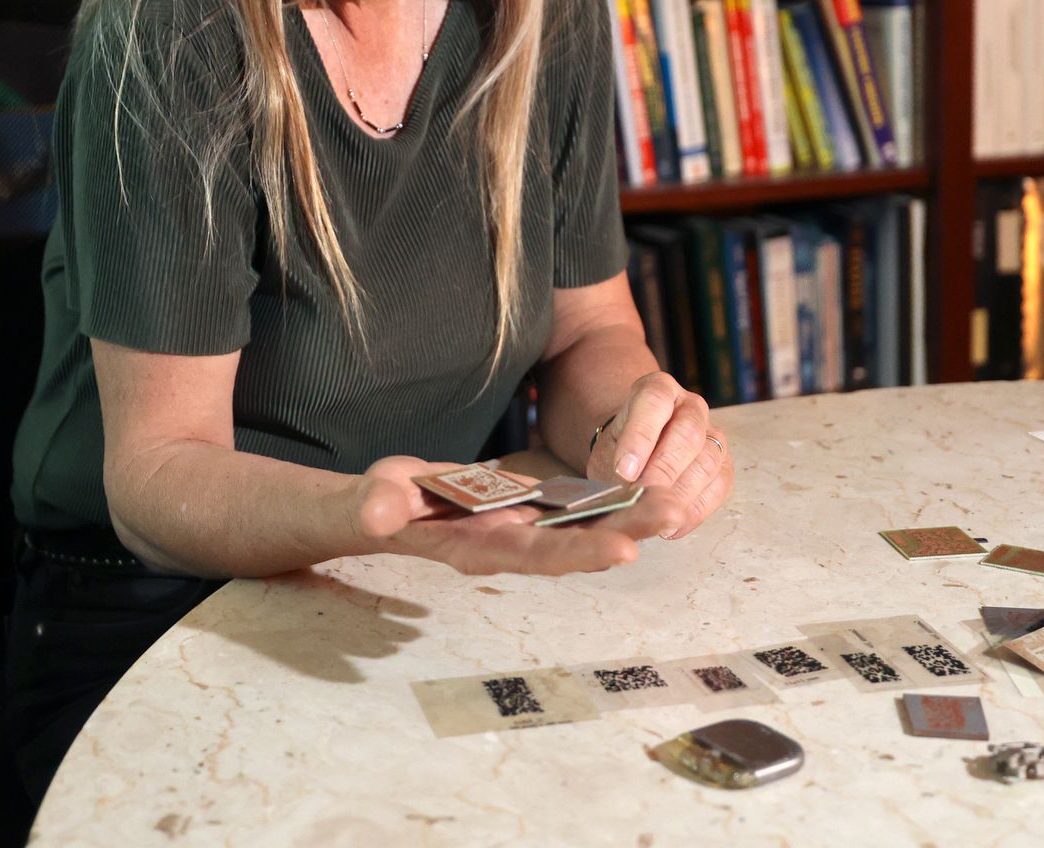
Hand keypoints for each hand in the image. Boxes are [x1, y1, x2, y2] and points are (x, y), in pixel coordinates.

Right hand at [347, 456, 686, 576]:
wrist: (378, 512)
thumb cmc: (369, 508)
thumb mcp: (368, 503)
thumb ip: (374, 509)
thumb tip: (377, 513)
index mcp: (473, 549)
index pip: (533, 556)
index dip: (578, 553)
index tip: (625, 550)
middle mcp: (506, 545)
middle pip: (573, 544)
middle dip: (624, 532)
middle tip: (675, 514)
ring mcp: (517, 529)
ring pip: (580, 527)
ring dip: (626, 517)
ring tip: (675, 500)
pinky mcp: (521, 510)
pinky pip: (570, 509)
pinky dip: (605, 501)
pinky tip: (640, 488)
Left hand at [587, 373, 733, 540]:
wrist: (638, 452)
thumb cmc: (621, 448)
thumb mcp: (607, 451)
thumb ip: (614, 469)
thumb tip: (626, 497)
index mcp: (658, 389)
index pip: (654, 401)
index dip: (640, 436)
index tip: (624, 470)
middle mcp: (691, 406)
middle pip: (687, 433)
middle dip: (664, 470)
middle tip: (643, 497)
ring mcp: (713, 434)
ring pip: (707, 461)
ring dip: (681, 494)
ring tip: (657, 516)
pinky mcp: (724, 464)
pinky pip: (719, 487)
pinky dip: (696, 510)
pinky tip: (672, 526)